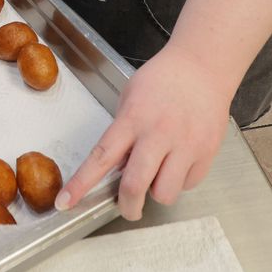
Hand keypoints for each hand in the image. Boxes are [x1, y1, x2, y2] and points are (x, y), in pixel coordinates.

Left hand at [55, 45, 231, 220]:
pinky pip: (187, 185)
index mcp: (133, 118)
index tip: (65, 202)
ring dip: (157, 191)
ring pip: (164, 193)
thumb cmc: (163, 78)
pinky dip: (179, 180)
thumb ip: (122, 131)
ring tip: (159, 172)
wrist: (203, 65)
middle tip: (127, 207)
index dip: (81, 184)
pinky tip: (180, 160)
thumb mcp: (130, 96)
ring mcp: (185, 144)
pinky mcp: (207, 153)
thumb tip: (115, 166)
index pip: (100, 157)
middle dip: (127, 206)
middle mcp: (158, 133)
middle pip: (134, 185)